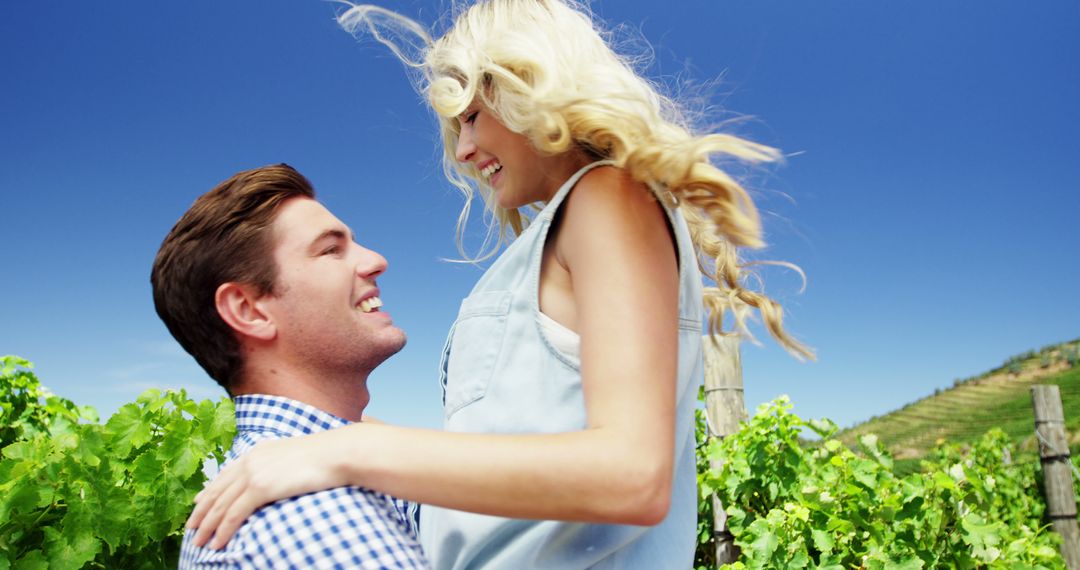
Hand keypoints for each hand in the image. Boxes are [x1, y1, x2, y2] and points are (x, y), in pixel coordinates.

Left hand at [186, 432, 345, 548]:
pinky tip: (217, 543)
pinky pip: (234, 515)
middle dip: (201, 513)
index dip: (208, 492)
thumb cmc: (325, 457)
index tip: (198, 505)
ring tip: (199, 542)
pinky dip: (223, 531)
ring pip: (221, 506)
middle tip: (191, 529)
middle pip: (217, 491)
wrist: (337, 453)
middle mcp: (249, 461)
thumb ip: (278, 466)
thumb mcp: (294, 457)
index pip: (224, 475)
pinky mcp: (260, 488)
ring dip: (208, 527)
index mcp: (256, 452)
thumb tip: (276, 478)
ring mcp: (253, 474)